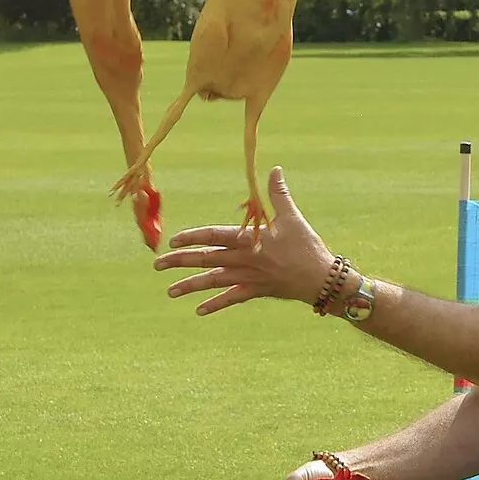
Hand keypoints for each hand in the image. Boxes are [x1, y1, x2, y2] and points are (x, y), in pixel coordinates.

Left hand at [154, 167, 332, 315]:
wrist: (321, 278)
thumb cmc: (307, 246)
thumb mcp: (292, 217)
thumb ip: (278, 194)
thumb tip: (275, 169)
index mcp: (249, 239)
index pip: (213, 235)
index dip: (192, 237)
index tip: (172, 241)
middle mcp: (244, 259)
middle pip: (206, 259)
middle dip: (180, 262)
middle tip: (157, 265)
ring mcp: (249, 277)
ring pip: (214, 282)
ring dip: (190, 286)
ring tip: (170, 292)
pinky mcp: (257, 291)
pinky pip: (232, 299)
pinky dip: (216, 304)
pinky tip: (199, 310)